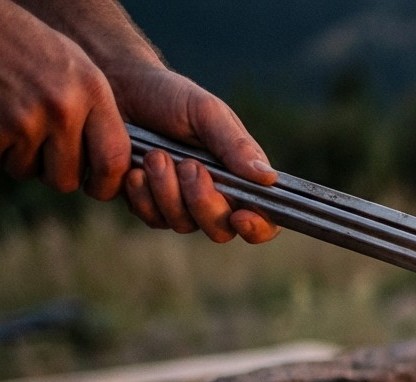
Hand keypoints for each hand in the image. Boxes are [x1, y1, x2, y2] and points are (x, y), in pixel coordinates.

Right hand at [0, 4, 128, 199]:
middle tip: (46, 150)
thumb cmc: (31, 48)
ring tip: (18, 120)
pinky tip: (1, 119)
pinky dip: (0, 148)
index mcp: (92, 91)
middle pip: (67, 178)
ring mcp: (27, 117)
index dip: (107, 183)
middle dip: (55, 173)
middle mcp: (64, 107)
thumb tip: (116, 166)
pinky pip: (2, 159)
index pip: (114, 159)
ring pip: (29, 170)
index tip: (98, 186)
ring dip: (21, 157)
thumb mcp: (78, 70)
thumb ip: (97, 113)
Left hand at [109, 62, 278, 243]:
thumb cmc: (169, 96)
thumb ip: (236, 146)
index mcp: (241, 175)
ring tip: (155, 155)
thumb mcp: (206, 112)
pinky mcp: (150, 205)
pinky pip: (152, 218)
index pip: (264, 219)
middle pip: (221, 229)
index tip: (240, 216)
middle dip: (202, 201)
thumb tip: (269, 178)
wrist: (118, 89)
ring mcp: (182, 204)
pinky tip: (135, 169)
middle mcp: (216, 196)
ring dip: (167, 192)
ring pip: (183, 224)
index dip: (258, 228)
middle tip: (188, 165)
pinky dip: (142, 196)